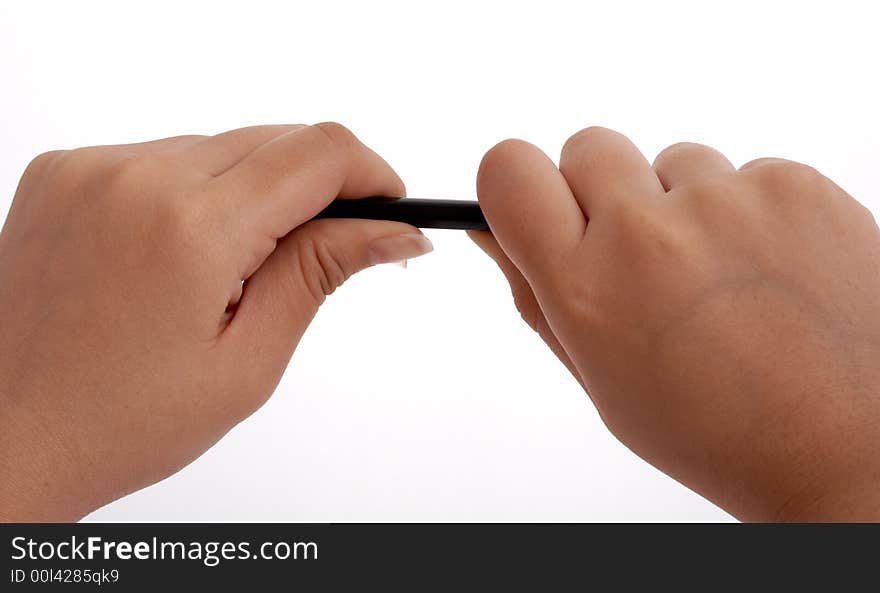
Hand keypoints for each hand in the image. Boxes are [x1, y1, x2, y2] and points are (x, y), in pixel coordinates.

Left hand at [0, 123, 432, 520]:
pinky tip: (181, 255)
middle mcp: (136, 176)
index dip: (371, 173)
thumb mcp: (247, 360)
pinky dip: (195, 192)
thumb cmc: (118, 421)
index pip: (319, 153)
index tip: (388, 208)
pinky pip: (163, 156)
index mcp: (192, 229)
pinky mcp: (65, 170)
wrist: (7, 436)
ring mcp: (92, 167)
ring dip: (253, 193)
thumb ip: (321, 274)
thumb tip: (391, 231)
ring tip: (231, 273)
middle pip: (275, 141)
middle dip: (318, 188)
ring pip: (222, 147)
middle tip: (320, 254)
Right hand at [470, 128, 879, 520]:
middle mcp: (647, 232)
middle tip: (640, 251)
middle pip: (589, 145)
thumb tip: (490, 231)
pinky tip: (767, 271)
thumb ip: (534, 294)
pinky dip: (747, 211)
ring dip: (682, 204)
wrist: (846, 448)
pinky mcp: (794, 186)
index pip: (509, 169)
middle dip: (602, 190)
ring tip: (720, 276)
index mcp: (584, 287)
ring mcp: (727, 200)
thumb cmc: (715, 430)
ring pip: (673, 160)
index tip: (538, 203)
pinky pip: (743, 172)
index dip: (516, 182)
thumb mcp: (600, 377)